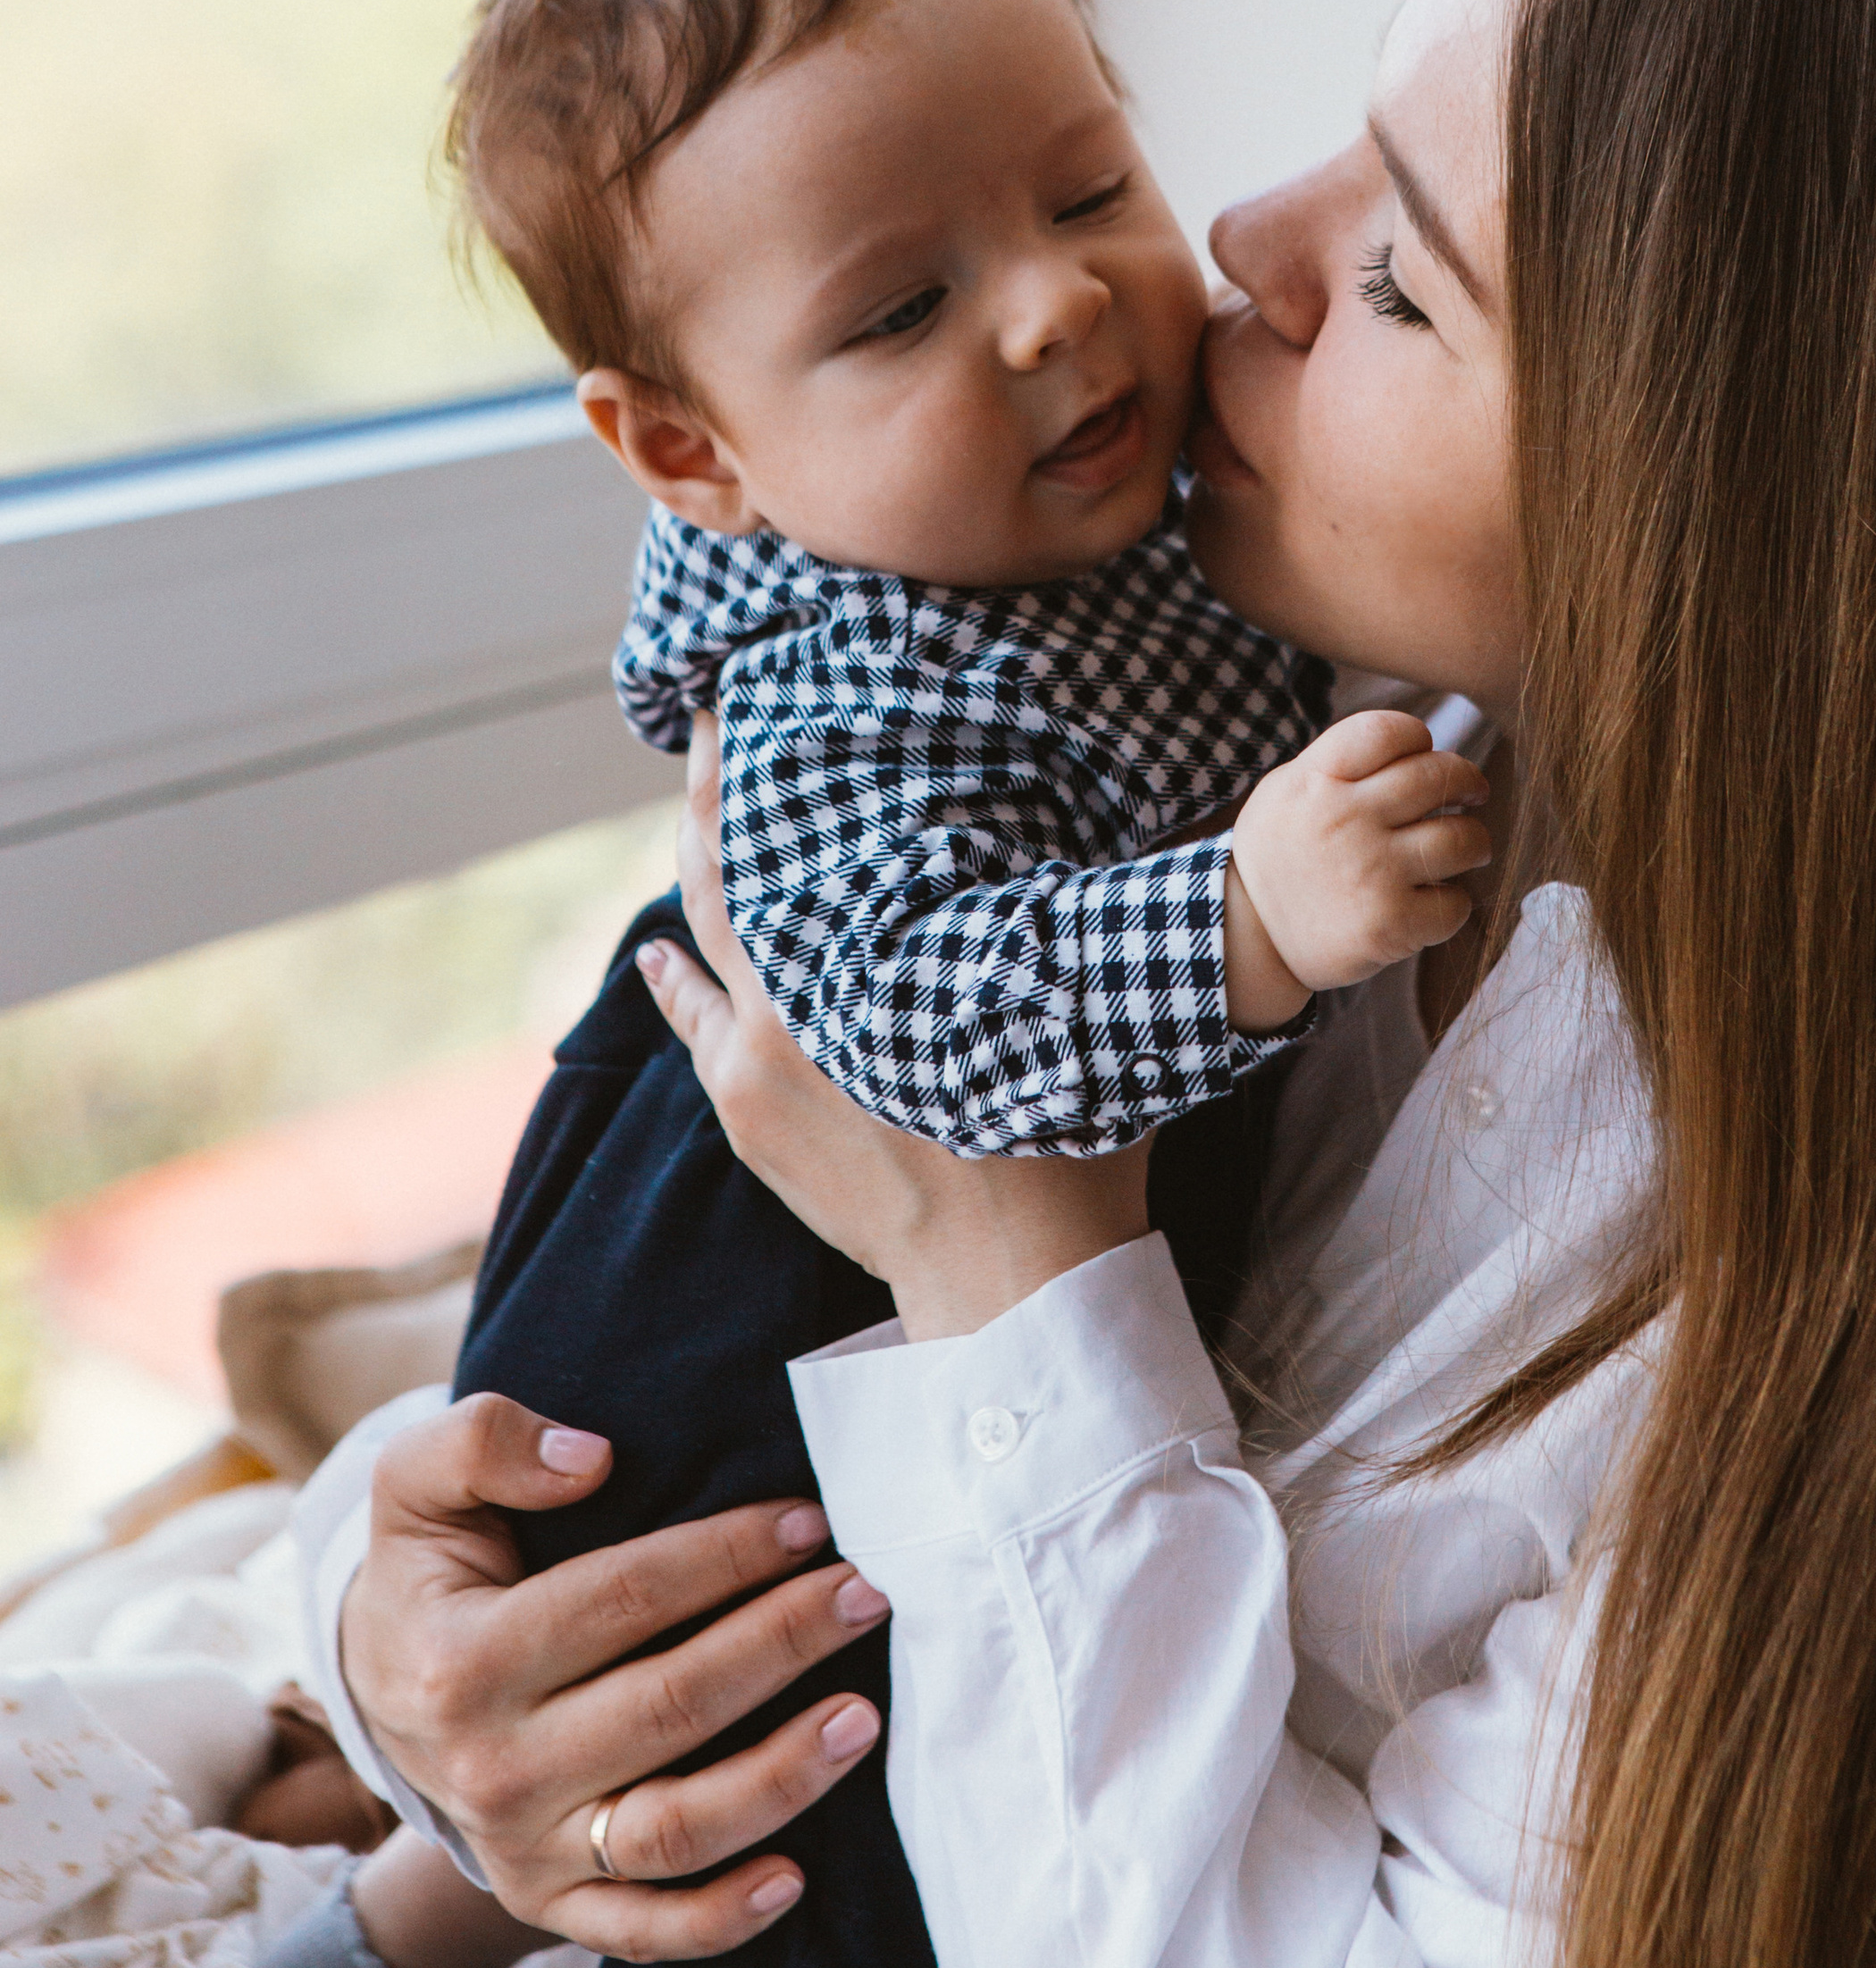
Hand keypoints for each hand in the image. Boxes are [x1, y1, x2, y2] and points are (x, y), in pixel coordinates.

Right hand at [339, 1389, 892, 1958]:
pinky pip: (645, 1932)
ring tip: (863, 1716)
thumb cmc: (434, 1573)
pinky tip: (797, 1877)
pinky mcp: (552, 1904)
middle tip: (864, 1593)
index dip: (724, 1556)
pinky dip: (723, 1919)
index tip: (806, 1521)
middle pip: (671, 1707)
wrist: (386, 1693)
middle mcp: (493, 1768)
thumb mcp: (418, 1485)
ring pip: (674, 1829)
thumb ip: (483, 1441)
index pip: (621, 1601)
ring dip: (782, 1777)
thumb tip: (588, 1457)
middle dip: (782, 1644)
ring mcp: (525, 1848)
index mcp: (463, 1661)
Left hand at [637, 714, 1149, 1339]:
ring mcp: (756, 1059)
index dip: (761, 758)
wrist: (1006, 1275)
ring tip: (690, 807)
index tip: (749, 692)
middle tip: (704, 717)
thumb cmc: (1061, 1136)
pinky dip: (674, 978)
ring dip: (695, 869)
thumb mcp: (1069, 999)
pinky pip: (692, 1022)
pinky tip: (655, 950)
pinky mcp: (746, 1114)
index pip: (790, 828)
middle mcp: (795, 995)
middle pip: (727, 864)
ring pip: (704, 938)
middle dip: (712, 786)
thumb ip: (1063, 910)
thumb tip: (1128, 814)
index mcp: (871, 954)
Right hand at [1225, 709, 1491, 1028]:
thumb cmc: (1281, 856)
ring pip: (1463, 838)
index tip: (1423, 754)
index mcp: (1317, 780)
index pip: (1387, 731)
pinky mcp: (1390, 923)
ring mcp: (1372, 872)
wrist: (1250, 938)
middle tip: (1472, 794)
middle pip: (1437, 776)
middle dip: (1467, 782)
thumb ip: (1340, 763)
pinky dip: (1455, 903)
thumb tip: (1417, 749)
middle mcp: (1345, 819)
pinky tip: (1437, 900)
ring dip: (1475, 842)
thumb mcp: (1285, 791)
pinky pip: (1455, 903)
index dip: (1417, 737)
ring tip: (1468, 849)